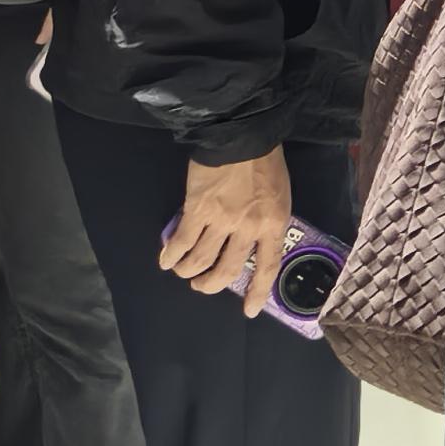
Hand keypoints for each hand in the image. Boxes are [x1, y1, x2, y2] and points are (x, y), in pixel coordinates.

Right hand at [164, 148, 293, 308]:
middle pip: (227, 270)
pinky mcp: (197, 209)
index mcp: (274, 224)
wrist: (241, 134)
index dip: (257, 292)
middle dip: (211, 284)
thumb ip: (266, 221)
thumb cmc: (264, 161)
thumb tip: (248, 243)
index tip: (248, 311)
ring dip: (188, 271)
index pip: (267, 267)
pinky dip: (171, 254)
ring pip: (200, 259)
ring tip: (181, 271)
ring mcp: (221, 220)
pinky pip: (182, 241)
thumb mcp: (278, 195)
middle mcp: (248, 228)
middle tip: (201, 286)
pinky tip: (166, 259)